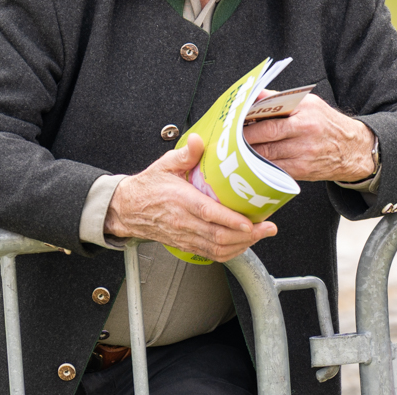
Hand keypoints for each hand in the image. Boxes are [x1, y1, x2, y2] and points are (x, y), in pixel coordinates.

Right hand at [104, 135, 276, 261]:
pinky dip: (230, 252)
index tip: (250, 222)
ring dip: (242, 245)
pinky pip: (211, 254)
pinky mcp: (187, 245)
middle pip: (218, 236)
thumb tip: (199, 141)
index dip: (230, 221)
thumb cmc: (148, 187)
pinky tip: (243, 243)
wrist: (128, 209)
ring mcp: (186, 236)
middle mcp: (184, 223)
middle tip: (267, 228)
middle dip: (247, 235)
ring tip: (261, 235)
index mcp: (180, 201)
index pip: (208, 214)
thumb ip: (186, 154)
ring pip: (217, 249)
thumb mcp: (165, 164)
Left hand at [242, 94, 375, 181]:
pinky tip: (251, 164)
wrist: (352, 148)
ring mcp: (304, 152)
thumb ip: (280, 99)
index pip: (271, 113)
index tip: (235, 120)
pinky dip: (261, 167)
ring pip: (268, 154)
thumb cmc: (325, 123)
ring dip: (248, 154)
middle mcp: (306, 130)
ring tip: (234, 150)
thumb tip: (255, 94)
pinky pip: (275, 169)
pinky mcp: (303, 170)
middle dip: (245, 137)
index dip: (249, 118)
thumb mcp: (309, 104)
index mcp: (306, 109)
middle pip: (267, 134)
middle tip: (229, 137)